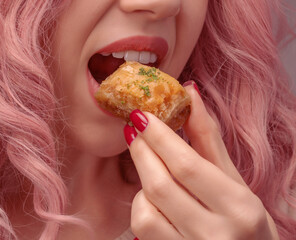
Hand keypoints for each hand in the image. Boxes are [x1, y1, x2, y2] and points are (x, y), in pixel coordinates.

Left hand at [124, 82, 278, 239]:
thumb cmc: (244, 221)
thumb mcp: (236, 181)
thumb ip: (209, 140)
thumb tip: (189, 92)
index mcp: (239, 208)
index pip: (187, 165)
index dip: (159, 137)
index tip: (142, 115)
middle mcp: (215, 234)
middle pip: (160, 184)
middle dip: (142, 150)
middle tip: (134, 129)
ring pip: (146, 207)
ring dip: (143, 180)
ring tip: (152, 168)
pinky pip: (142, 226)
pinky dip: (141, 205)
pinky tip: (153, 198)